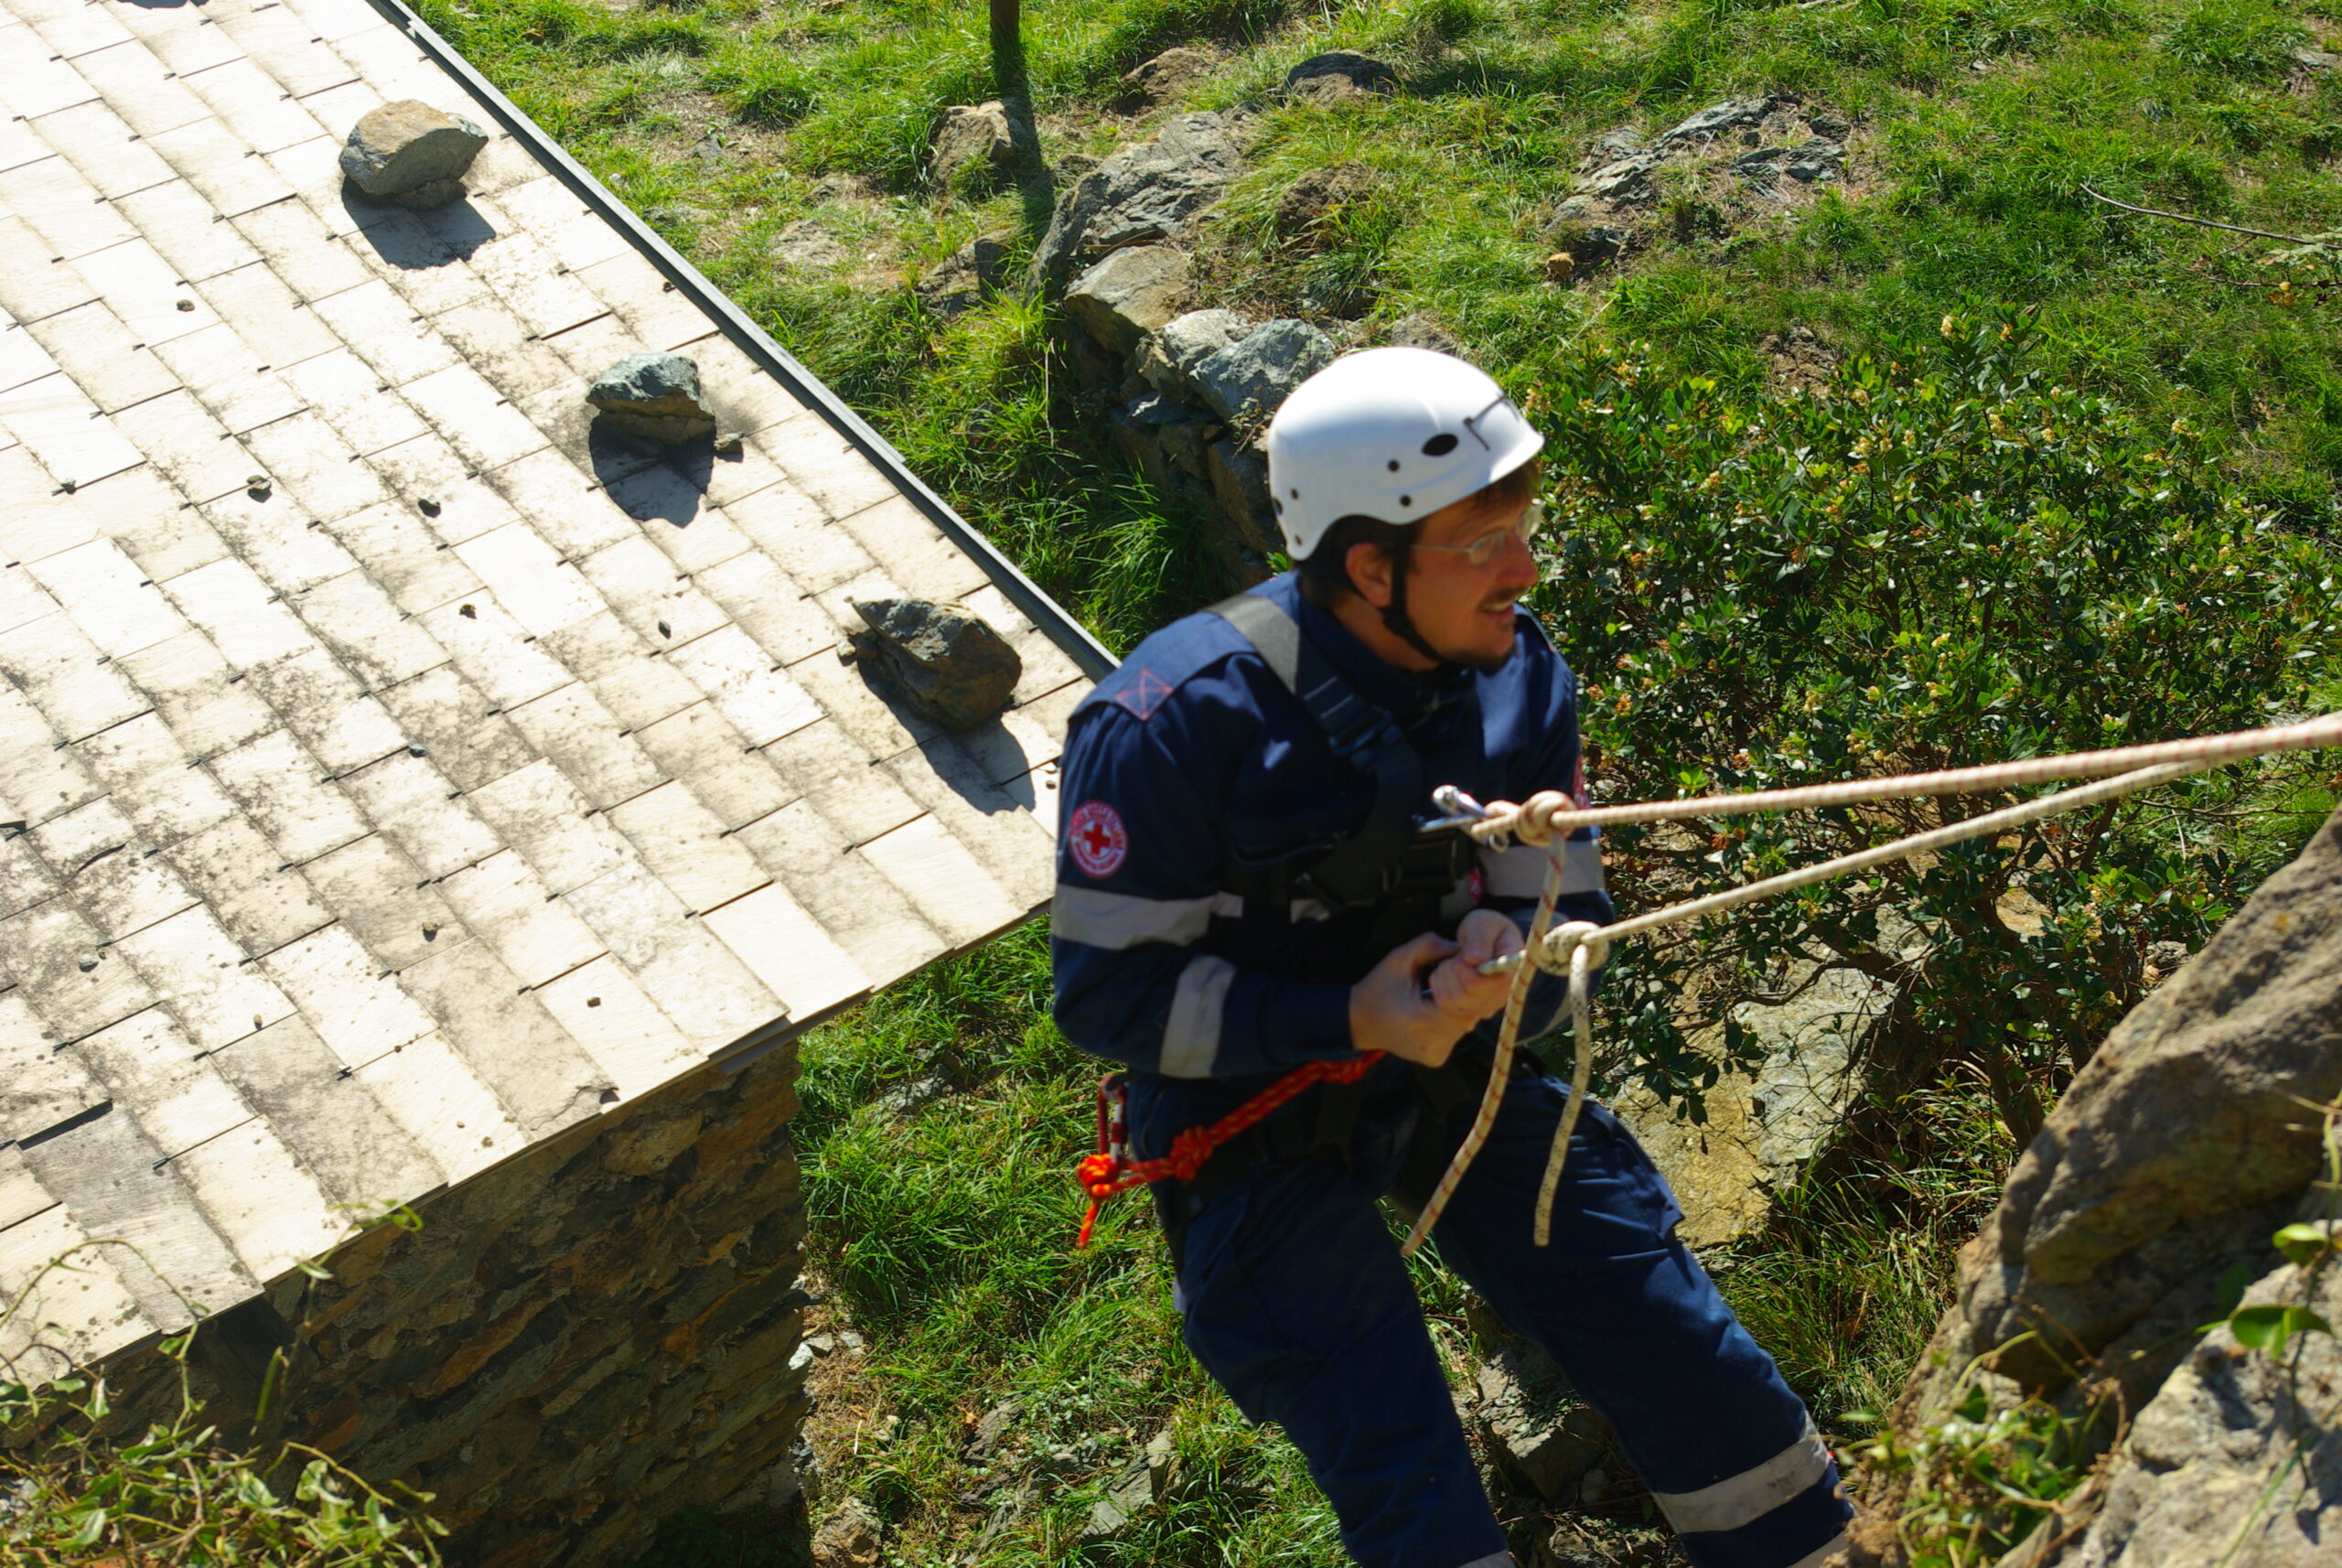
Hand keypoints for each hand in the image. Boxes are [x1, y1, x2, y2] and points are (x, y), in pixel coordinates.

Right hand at [1348, 915, 1521, 1068]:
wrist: (1359, 1021)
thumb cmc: (1379, 988)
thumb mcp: (1399, 958)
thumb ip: (1430, 945)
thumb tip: (1463, 948)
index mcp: (1419, 1019)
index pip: (1463, 1001)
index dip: (1464, 983)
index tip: (1455, 971)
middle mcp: (1430, 1042)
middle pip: (1468, 1014)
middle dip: (1465, 995)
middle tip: (1452, 982)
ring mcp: (1434, 1053)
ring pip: (1465, 1025)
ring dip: (1460, 1008)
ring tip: (1440, 996)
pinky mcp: (1435, 1058)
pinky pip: (1455, 1035)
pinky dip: (1452, 1022)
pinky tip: (1437, 1012)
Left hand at [1430, 910, 1523, 1015]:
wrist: (1482, 940)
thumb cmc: (1486, 929)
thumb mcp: (1484, 922)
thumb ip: (1480, 937)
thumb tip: (1474, 959)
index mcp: (1512, 971)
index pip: (1492, 986)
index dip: (1470, 973)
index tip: (1463, 955)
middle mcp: (1502, 995)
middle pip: (1466, 997)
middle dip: (1453, 972)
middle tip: (1456, 956)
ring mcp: (1487, 1006)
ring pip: (1454, 1003)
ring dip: (1444, 978)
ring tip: (1452, 962)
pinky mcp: (1471, 1012)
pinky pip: (1445, 1005)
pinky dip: (1439, 986)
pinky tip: (1447, 974)